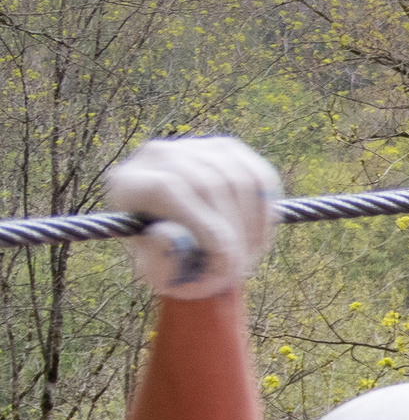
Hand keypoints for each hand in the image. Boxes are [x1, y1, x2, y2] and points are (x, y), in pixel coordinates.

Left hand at [104, 137, 280, 300]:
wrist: (187, 248)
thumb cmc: (171, 263)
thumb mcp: (159, 273)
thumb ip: (160, 262)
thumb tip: (170, 235)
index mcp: (130, 183)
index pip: (170, 188)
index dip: (206, 227)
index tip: (227, 267)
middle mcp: (157, 155)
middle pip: (208, 183)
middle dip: (234, 232)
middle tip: (242, 270)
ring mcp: (194, 147)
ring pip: (238, 180)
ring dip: (253, 225)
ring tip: (251, 255)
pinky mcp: (226, 149)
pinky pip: (259, 176)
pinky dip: (267, 210)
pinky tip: (260, 235)